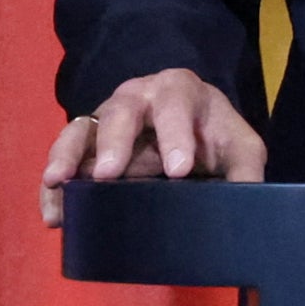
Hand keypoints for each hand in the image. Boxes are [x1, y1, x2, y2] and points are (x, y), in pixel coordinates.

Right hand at [40, 70, 267, 222]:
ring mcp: (106, 119)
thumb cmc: (213, 134)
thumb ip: (246, 171)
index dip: (176, 135)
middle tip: (108, 175)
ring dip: (67, 156)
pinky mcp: (88, 147)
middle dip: (113, 142)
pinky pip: (64, 160)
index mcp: (178, 91)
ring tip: (58, 183)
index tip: (178, 171)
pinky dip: (54, 186)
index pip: (176, 105)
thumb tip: (250, 206)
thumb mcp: (239, 148)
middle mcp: (136, 97)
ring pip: (80, 130)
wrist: (190, 128)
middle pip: (120, 112)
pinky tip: (53, 214)